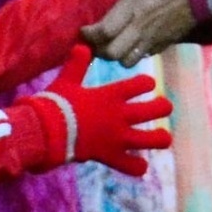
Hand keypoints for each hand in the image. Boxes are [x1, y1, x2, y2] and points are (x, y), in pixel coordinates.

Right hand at [27, 44, 173, 175]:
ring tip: (163, 137)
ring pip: (151, 139)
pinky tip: (140, 166)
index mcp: (111, 95)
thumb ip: (76, 64)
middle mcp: (120, 115)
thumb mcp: (66, 80)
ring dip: (160, 138)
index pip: (140, 84)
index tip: (148, 84)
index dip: (147, 83)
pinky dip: (137, 167)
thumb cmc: (56, 104)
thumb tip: (82, 45)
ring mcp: (118, 137)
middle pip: (155, 109)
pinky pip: (131, 166)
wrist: (48, 131)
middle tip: (164, 106)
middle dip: (163, 107)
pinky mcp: (111, 156)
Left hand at [81, 0, 196, 66]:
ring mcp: (155, 37)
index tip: (84, 28)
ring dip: (117, 56)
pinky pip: (145, 56)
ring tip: (114, 43)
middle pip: (112, 54)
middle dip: (99, 50)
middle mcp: (141, 26)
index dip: (88, 35)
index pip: (103, 32)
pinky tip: (135, 41)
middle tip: (96, 39)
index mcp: (132, 5)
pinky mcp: (168, 41)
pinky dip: (135, 54)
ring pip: (128, 61)